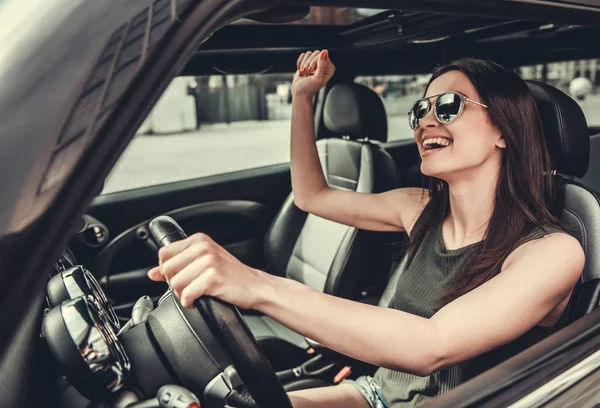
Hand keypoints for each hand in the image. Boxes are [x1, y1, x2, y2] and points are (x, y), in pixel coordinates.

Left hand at [147, 233, 266, 308]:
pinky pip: (186, 295)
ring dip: (182, 294)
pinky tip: (198, 300)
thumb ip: (178, 265)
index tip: (179, 276)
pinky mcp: (212, 278)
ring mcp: (208, 262)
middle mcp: (203, 248)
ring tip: (196, 294)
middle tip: (189, 287)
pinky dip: (189, 302)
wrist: (255, 286)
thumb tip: (152, 273)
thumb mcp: (204, 264)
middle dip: (175, 284)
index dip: (167, 270)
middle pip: (168, 270)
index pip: (164, 254)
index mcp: (199, 240)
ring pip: (176, 284)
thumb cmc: (231, 276)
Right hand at [291, 49, 334, 98]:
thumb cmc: (309, 88)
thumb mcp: (317, 78)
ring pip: (309, 53)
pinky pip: (303, 55)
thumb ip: (322, 65)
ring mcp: (315, 62)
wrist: (299, 92)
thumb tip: (324, 52)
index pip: (322, 55)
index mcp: (329, 68)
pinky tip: (301, 70)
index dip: (314, 62)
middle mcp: (324, 64)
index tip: (311, 71)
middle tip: (307, 73)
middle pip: (316, 53)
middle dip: (308, 63)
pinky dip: (300, 63)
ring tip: (304, 73)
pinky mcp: (307, 62)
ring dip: (304, 64)